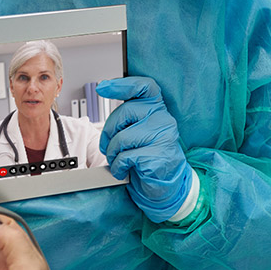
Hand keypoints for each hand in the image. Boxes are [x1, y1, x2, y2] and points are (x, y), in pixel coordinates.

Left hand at [97, 76, 193, 222]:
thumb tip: (105, 92)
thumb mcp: (141, 130)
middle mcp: (163, 119)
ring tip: (118, 161)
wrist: (168, 184)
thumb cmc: (149, 154)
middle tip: (108, 146)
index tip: (103, 88)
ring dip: (113, 153)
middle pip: (124, 112)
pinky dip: (118, 166)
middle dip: (108, 131)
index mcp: (157, 109)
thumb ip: (129, 115)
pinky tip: (124, 170)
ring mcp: (163, 136)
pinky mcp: (157, 155)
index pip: (143, 87)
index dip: (122, 85)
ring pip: (122, 137)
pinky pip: (125, 157)